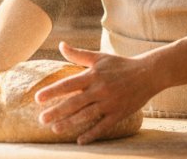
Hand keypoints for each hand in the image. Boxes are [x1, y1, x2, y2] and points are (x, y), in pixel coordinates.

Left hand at [35, 41, 158, 144]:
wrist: (148, 73)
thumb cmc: (120, 64)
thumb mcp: (99, 57)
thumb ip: (78, 54)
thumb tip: (61, 45)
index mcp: (93, 75)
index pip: (68, 84)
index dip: (52, 91)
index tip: (38, 98)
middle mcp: (99, 90)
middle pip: (74, 103)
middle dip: (56, 112)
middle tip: (41, 119)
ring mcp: (109, 103)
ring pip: (86, 116)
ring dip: (70, 123)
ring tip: (55, 129)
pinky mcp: (119, 113)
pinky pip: (103, 126)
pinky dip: (92, 134)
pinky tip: (80, 141)